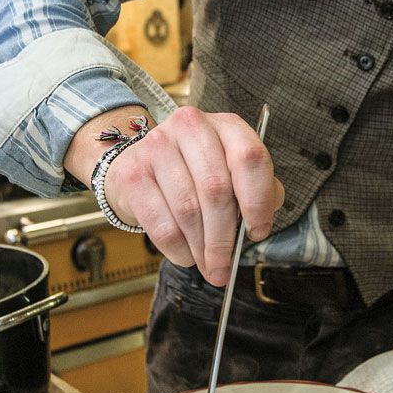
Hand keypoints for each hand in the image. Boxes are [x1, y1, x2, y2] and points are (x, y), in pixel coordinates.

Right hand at [100, 106, 283, 284]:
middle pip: (216, 189)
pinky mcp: (133, 174)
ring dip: (201, 248)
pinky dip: (178, 249)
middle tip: (226, 267)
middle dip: (224, 238)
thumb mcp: (230, 170)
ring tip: (208, 265)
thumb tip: (259, 224)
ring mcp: (157, 146)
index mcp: (225, 125)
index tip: (257, 232)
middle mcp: (191, 127)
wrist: (138, 163)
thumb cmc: (194, 171)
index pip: (249, 158)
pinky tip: (186, 255)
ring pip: (188, 210)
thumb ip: (256, 191)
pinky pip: (161, 223)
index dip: (257, 200)